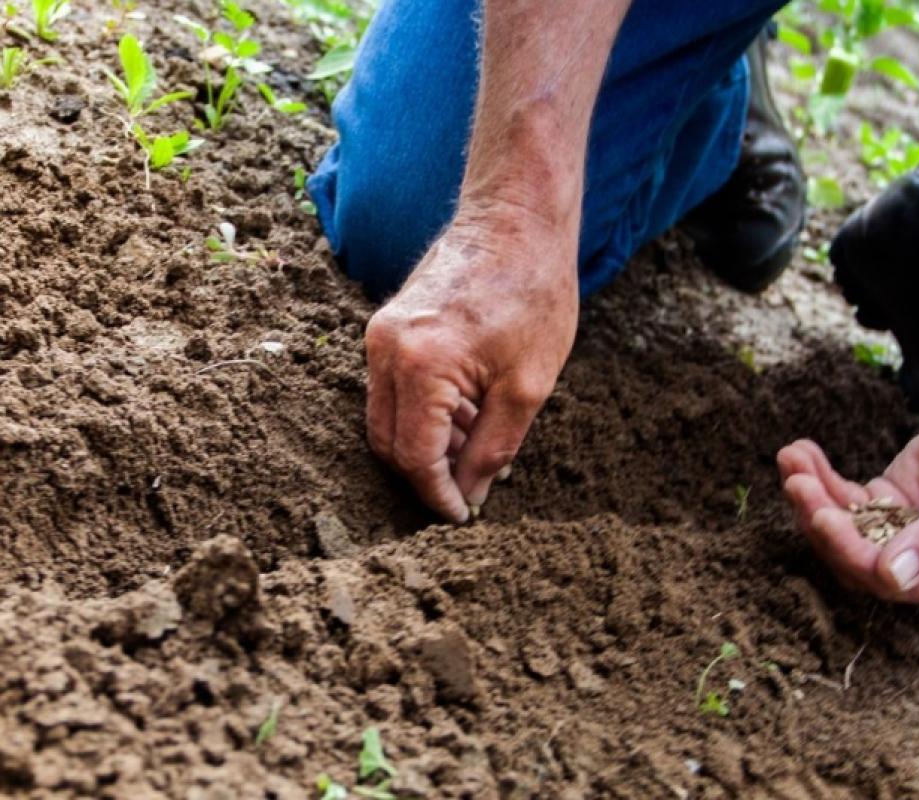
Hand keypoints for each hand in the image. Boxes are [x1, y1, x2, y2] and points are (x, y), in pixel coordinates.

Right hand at [364, 211, 577, 521]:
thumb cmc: (533, 293)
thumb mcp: (528, 386)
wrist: (517, 219)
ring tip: (479, 446)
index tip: (461, 517)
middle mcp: (385, 349)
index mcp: (420, 365)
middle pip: (388, 442)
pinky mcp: (387, 325)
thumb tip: (470, 495)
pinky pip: (393, 388)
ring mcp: (380, 334)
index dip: (437, 495)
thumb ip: (493, 449)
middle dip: (426, 474)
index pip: (414, 457)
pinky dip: (424, 413)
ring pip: (387, 417)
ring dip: (427, 443)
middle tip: (470, 490)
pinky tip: (468, 414)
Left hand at [778, 398, 918, 604]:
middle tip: (797, 483)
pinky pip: (844, 497)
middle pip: (856, 557)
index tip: (824, 516)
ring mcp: (901, 532)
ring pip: (844, 526)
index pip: (891, 581)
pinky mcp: (887, 500)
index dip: (852, 552)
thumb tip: (893, 577)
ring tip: (791, 459)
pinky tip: (800, 452)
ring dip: (812, 496)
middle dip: (821, 521)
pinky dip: (820, 477)